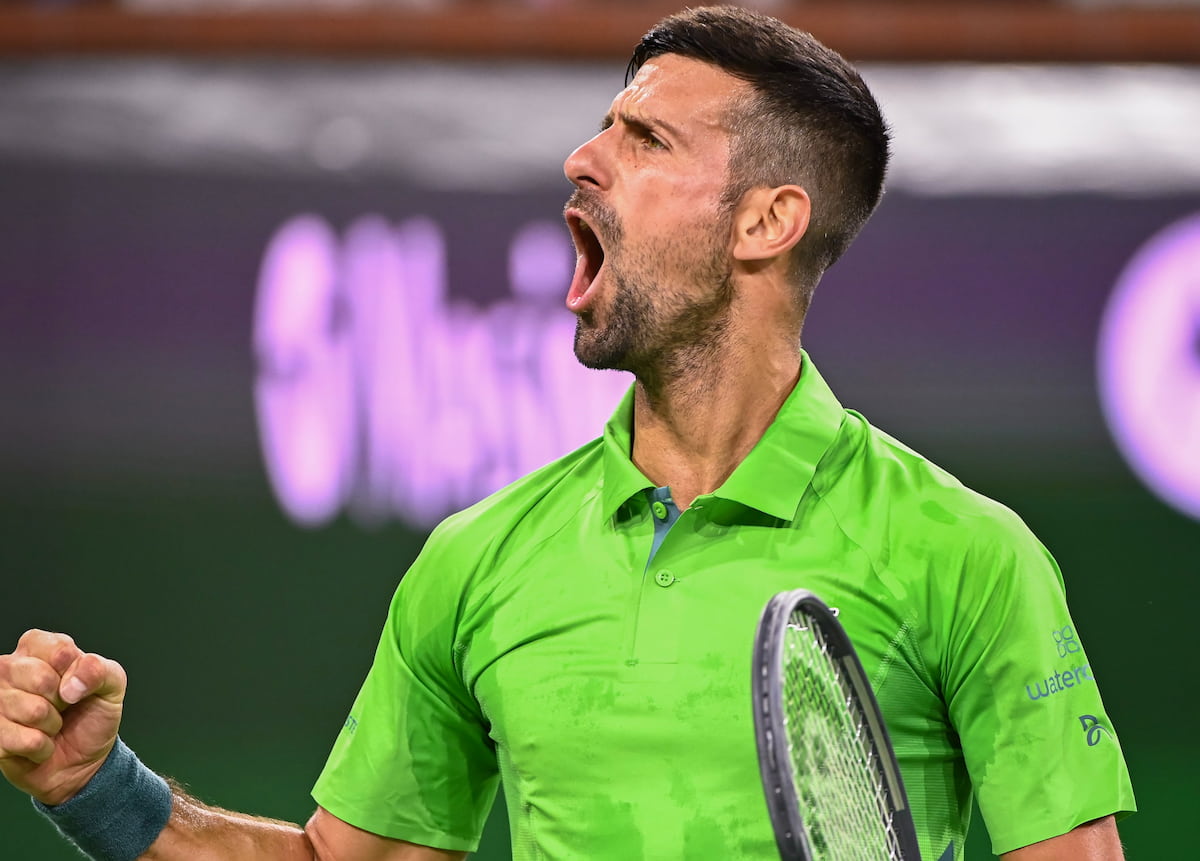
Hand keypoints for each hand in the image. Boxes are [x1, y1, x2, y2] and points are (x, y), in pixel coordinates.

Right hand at [0, 629, 126, 805]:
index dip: (75, 672)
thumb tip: (70, 685)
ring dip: (52, 725)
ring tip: (51, 725)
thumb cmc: (91, 717)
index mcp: (39, 648)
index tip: (78, 685)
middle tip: (63, 707)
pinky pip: (25, 739)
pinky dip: (41, 747)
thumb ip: (100, 671)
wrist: (81, 762)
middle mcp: (10, 669)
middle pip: (39, 678)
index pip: (58, 649)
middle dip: (62, 700)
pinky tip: (39, 743)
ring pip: (32, 710)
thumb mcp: (112, 686)